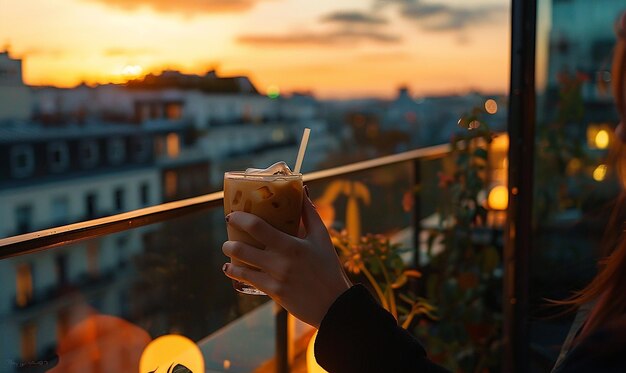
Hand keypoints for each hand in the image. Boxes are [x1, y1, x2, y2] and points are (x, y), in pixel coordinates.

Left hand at [222, 186, 351, 327]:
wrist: (335, 304)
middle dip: (229, 243)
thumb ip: (310, 213)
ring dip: (230, 258)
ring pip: (242, 268)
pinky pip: (249, 282)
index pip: (257, 227)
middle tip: (229, 237)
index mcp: (291, 245)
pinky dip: (237, 274)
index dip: (240, 219)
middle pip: (242, 249)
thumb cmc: (329, 267)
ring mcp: (275, 280)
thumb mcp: (322, 237)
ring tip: (228, 251)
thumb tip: (302, 190)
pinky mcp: (274, 293)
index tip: (232, 215)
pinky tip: (231, 270)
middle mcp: (280, 262)